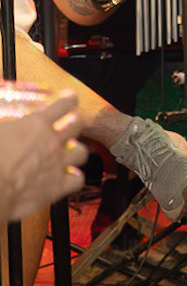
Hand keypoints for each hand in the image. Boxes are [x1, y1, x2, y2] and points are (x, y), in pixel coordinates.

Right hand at [0, 93, 86, 221]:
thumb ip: (7, 122)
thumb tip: (9, 121)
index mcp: (36, 125)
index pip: (63, 105)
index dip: (69, 100)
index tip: (70, 98)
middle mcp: (52, 142)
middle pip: (76, 126)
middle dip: (75, 123)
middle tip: (70, 124)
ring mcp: (58, 164)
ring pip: (81, 152)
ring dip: (76, 150)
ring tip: (70, 151)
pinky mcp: (57, 186)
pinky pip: (77, 180)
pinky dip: (74, 178)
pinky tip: (69, 177)